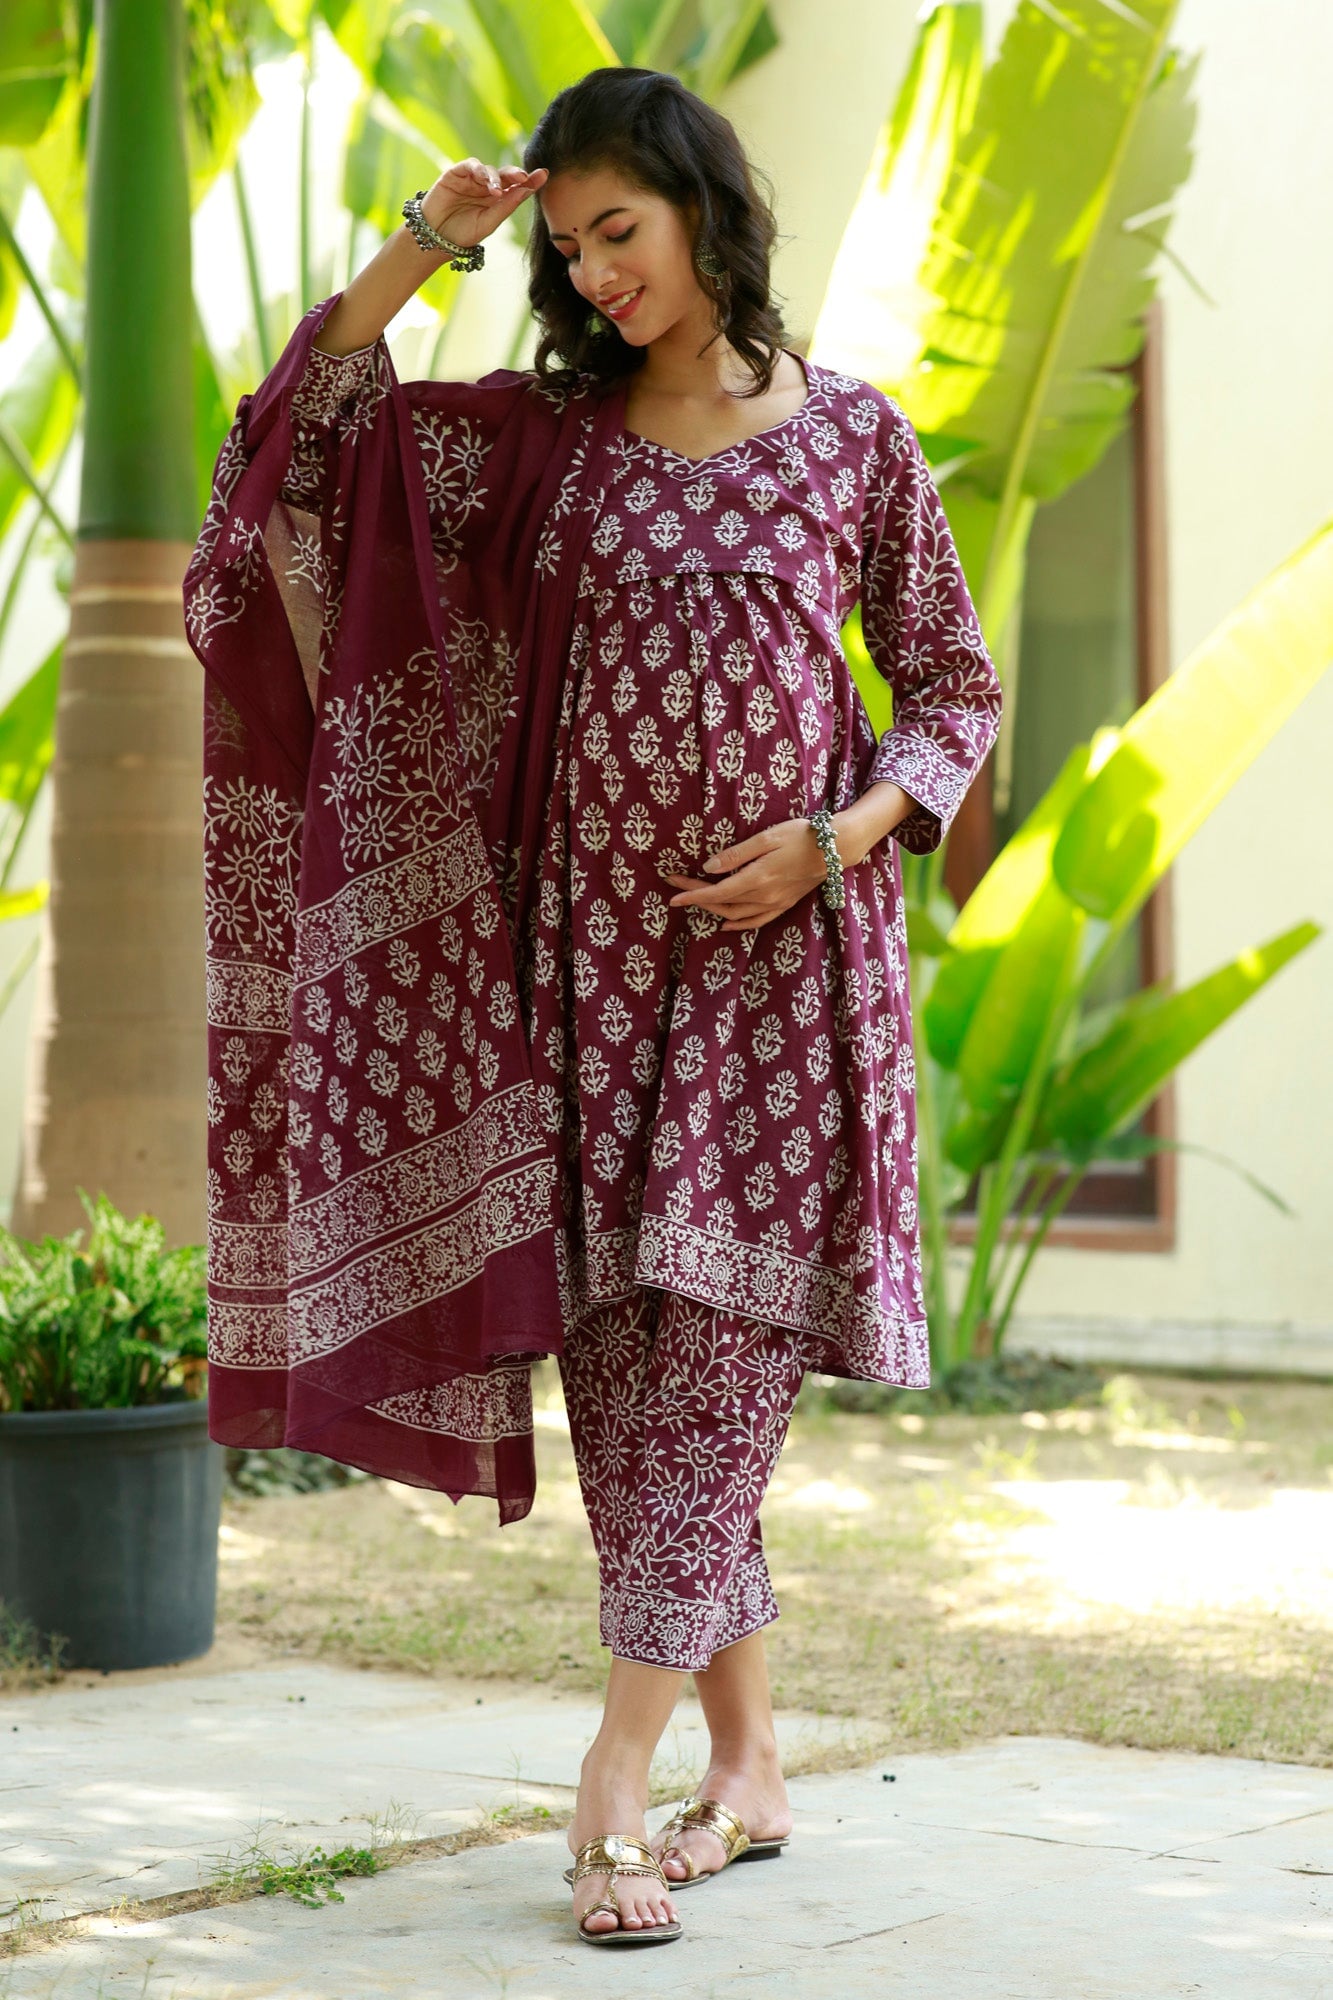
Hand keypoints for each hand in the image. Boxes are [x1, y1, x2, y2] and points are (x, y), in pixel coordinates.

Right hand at [421, 160, 548, 248]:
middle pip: (505, 175)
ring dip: (494, 177)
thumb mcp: (489, 222)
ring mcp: (471, 180)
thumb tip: (527, 189)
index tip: (544, 174)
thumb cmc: (463, 233)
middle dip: (515, 174)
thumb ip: (507, 205)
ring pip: (489, 170)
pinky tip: (483, 180)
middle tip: (523, 177)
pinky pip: (470, 166)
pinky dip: (478, 170)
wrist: (436, 238)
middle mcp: (486, 187)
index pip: (516, 187)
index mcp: (498, 200)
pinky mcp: (456, 173)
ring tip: (496, 191)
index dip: (530, 180)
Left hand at [662, 815, 855, 932]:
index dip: (692, 894)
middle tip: (677, 887)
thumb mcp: (766, 838)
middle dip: (697, 897)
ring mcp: (775, 903)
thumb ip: (736, 854)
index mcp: (757, 879)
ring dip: (713, 910)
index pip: (716, 892)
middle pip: (722, 903)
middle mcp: (764, 896)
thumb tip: (708, 867)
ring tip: (696, 900)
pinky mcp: (784, 905)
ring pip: (736, 915)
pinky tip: (725, 924)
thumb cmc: (800, 835)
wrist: (835, 848)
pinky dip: (738, 925)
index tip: (672, 894)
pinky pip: (756, 922)